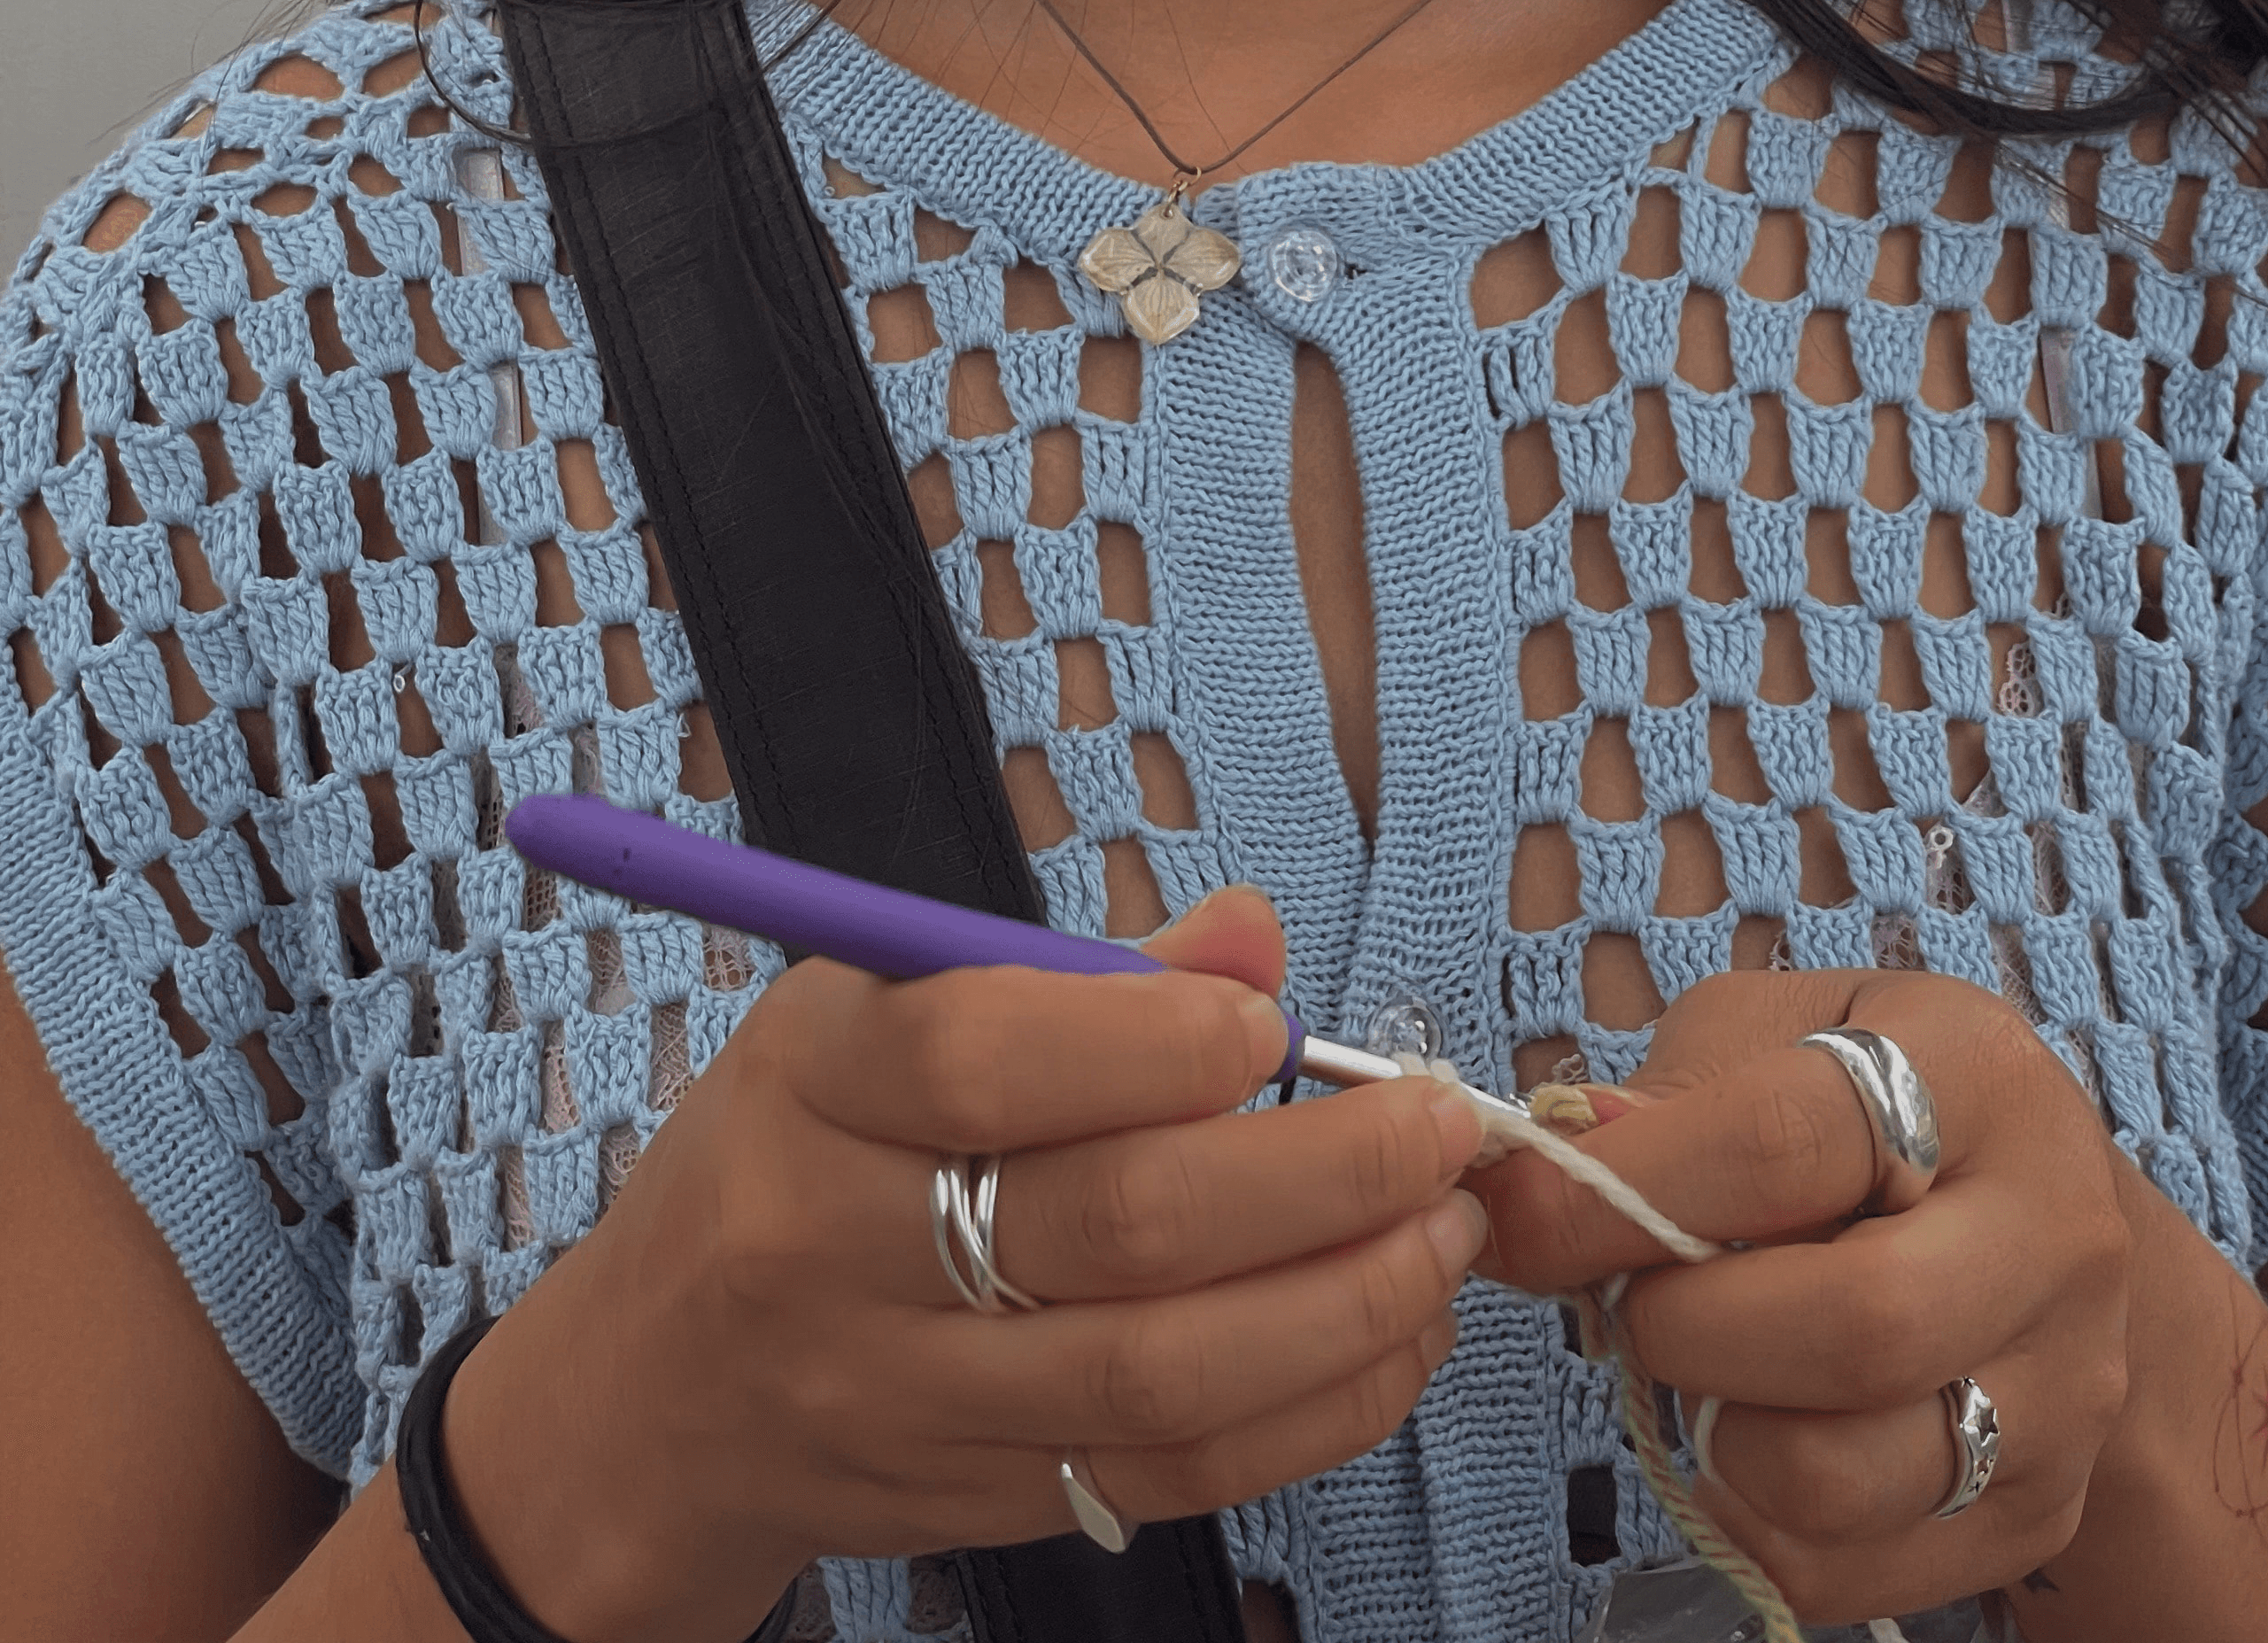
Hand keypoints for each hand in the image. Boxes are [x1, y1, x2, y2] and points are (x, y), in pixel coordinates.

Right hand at [438, 890, 1487, 1642]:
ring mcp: (913, 1402)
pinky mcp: (982, 1507)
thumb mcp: (870, 1011)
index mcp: (811, 1089)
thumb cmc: (793, 1157)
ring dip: (1345, 1304)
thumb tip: (1249, 936)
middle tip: (1435, 1127)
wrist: (649, 1399)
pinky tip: (1394, 1338)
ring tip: (1444, 1232)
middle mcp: (846, 1254)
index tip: (1271, 1015)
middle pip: (1109, 1227)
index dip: (1146, 1039)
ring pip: (1161, 1374)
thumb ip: (1069, 973)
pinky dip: (1313, 1410)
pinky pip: (1173, 1474)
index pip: (978, 1063)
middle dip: (1315, 1177)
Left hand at [1473, 969, 2130, 1629]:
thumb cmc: (1875, 1109)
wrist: (2041, 1225)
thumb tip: (1552, 1169)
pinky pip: (1844, 1571)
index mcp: (1973, 1073)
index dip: (1628, 1189)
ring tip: (1705, 1365)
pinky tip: (1750, 1431)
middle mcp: (2052, 1233)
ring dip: (1716, 1431)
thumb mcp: (1775, 1038)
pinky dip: (1750, 1520)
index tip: (1523, 1214)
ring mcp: (2063, 1389)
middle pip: (1855, 1327)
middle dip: (1687, 1328)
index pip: (1787, 1142)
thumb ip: (1669, 1096)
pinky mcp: (2039, 1514)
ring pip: (1843, 1474)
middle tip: (1631, 1302)